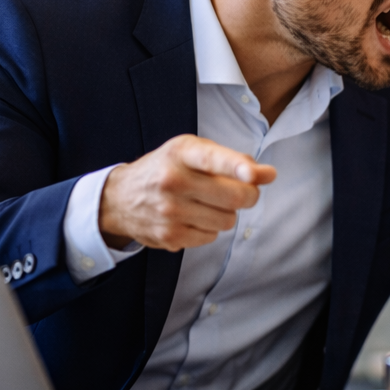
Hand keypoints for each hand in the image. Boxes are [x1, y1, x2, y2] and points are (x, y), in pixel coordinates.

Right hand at [99, 135, 276, 250]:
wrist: (120, 198)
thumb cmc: (168, 169)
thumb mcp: (195, 152)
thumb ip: (234, 160)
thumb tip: (269, 175)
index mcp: (181, 153)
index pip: (213, 159)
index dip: (237, 167)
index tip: (253, 175)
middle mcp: (172, 180)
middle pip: (234, 198)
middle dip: (248, 196)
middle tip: (240, 192)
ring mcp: (169, 211)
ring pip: (227, 221)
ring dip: (225, 214)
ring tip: (205, 203)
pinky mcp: (169, 236)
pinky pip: (211, 237)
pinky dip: (209, 229)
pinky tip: (192, 217)